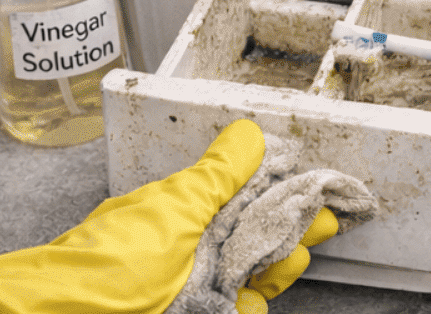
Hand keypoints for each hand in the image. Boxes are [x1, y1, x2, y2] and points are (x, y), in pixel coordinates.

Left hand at [0, 120, 333, 313]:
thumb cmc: (104, 266)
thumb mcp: (169, 211)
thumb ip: (217, 176)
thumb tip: (250, 133)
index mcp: (189, 212)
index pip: (252, 195)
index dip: (289, 192)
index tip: (325, 189)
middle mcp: (195, 247)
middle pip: (261, 235)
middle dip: (295, 229)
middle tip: (326, 222)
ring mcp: (196, 287)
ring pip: (257, 275)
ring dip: (281, 267)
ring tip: (290, 260)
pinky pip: (240, 309)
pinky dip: (252, 304)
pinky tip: (253, 301)